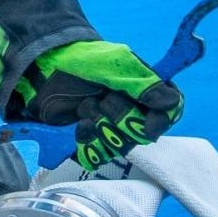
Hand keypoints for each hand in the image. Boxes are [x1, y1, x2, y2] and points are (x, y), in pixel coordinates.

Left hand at [8, 40, 182, 170]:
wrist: (46, 68)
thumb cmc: (83, 61)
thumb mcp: (116, 65)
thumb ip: (144, 85)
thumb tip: (172, 104)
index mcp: (145, 89)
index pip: (170, 112)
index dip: (161, 122)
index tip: (146, 125)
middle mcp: (133, 109)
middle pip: (143, 134)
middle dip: (121, 118)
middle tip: (103, 98)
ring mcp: (112, 125)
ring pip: (121, 146)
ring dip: (102, 128)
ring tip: (86, 106)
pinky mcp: (92, 138)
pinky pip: (99, 155)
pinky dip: (89, 142)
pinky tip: (80, 125)